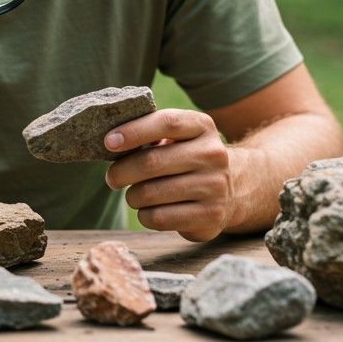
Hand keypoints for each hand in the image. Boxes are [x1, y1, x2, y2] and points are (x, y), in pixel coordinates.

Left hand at [103, 109, 232, 241]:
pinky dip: (144, 215)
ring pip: (151, 193)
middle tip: (112, 178)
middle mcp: (213, 154)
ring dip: (132, 196)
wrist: (233, 189)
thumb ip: (150, 133)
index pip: (167, 123)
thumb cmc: (187, 159)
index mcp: (202, 127)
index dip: (134, 131)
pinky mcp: (211, 215)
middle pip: (152, 161)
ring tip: (134, 195)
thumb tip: (110, 142)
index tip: (108, 142)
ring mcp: (215, 186)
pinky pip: (159, 218)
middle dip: (121, 171)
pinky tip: (148, 210)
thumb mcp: (178, 138)